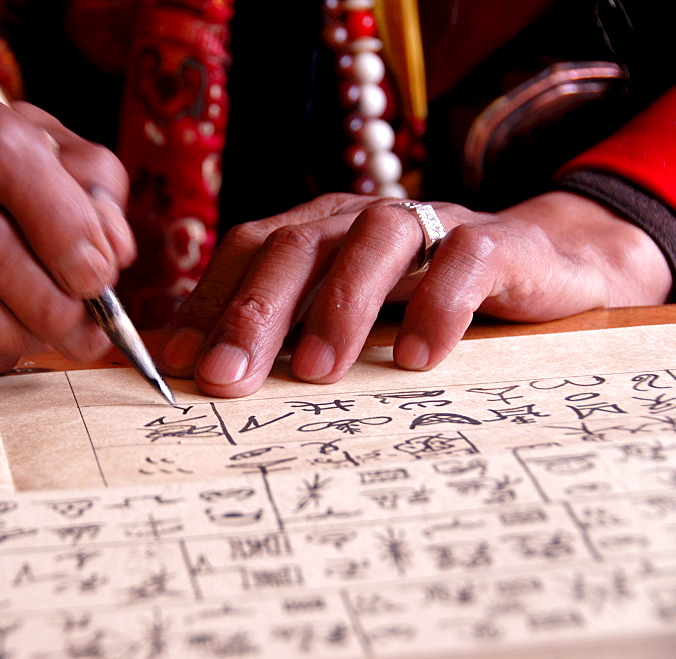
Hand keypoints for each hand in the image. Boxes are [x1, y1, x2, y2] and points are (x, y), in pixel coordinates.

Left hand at [159, 190, 671, 397]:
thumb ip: (288, 335)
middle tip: (227, 377)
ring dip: (338, 307)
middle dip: (253, 312)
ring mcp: (427, 225)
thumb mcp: (347, 318)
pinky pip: (464, 261)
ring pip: (371, 242)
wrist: (540, 269)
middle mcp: (359, 219)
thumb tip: (208, 378)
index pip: (248, 251)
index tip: (179, 363)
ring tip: (317, 372)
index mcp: (317, 231)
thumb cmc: (421, 301)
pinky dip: (437, 306)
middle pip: (294, 247)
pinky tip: (417, 359)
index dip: (209, 302)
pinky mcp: (495, 243)